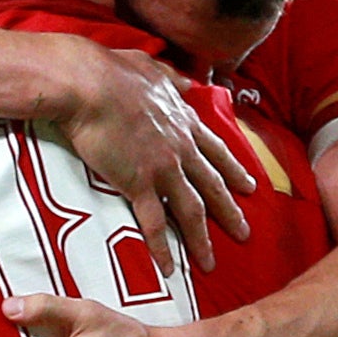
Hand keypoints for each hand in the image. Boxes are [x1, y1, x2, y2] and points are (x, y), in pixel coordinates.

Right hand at [52, 52, 250, 266]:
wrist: (88, 83)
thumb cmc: (112, 71)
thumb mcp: (151, 68)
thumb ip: (171, 78)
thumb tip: (185, 79)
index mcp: (182, 120)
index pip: (215, 150)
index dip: (233, 169)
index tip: (249, 186)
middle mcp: (180, 147)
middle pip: (211, 185)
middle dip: (230, 211)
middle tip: (245, 233)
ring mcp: (163, 167)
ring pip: (191, 210)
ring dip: (202, 240)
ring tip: (211, 263)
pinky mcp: (138, 183)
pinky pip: (155, 223)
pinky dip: (163, 248)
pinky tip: (170, 268)